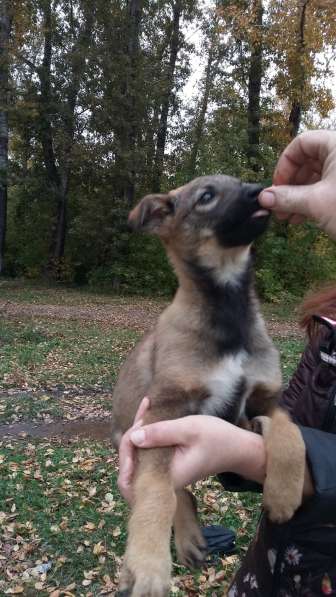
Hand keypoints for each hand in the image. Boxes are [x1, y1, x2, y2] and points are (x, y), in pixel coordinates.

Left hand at [118, 400, 265, 502]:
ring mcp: (164, 473)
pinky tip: (149, 412)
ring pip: (137, 457)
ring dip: (137, 433)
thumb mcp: (189, 429)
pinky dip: (145, 433)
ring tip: (147, 409)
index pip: (129, 475)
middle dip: (130, 439)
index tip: (135, 431)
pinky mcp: (167, 465)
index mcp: (167, 477)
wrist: (237, 448)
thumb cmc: (218, 438)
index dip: (125, 454)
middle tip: (144, 415)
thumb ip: (161, 433)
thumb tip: (134, 438)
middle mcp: (162, 480)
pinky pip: (147, 452)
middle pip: (129, 467)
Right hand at [259, 130, 335, 238]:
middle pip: (308, 160)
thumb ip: (287, 198)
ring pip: (316, 176)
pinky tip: (302, 218)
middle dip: (291, 185)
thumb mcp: (316, 204)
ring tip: (288, 218)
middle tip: (279, 207)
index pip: (302, 143)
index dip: (285, 165)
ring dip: (299, 196)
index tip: (277, 187)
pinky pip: (327, 186)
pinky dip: (312, 200)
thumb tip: (263, 198)